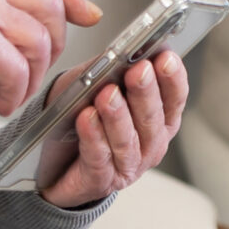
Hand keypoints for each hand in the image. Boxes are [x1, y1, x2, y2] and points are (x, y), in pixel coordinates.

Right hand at [0, 0, 100, 115]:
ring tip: (12, 92)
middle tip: (36, 70)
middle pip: (47, 5)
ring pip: (38, 39)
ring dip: (32, 74)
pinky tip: (0, 102)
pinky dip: (16, 91)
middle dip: (52, 44)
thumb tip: (65, 11)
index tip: (89, 15)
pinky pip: (18, 68)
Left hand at [37, 51, 189, 208]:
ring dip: (118, 116)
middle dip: (146, 93)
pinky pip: (98, 158)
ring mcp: (127, 165)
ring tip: (107, 95)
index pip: (174, 98)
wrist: (54, 165)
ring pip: (127, 141)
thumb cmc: (80, 122)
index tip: (165, 59)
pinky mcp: (100, 180)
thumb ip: (110, 69)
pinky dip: (93, 137)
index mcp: (158, 120)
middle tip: (139, 71)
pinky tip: (86, 119)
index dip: (172, 79)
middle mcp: (149, 144)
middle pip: (152, 119)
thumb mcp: (95, 87)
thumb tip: (123, 48)